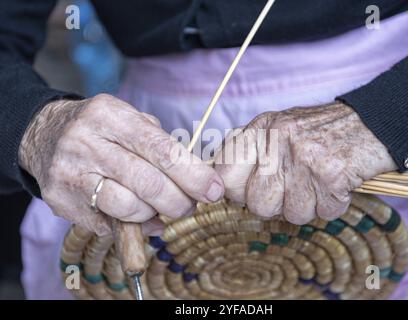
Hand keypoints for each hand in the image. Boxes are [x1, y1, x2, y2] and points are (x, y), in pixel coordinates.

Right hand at [19, 94, 223, 234]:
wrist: (44, 134)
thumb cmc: (102, 130)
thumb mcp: (130, 120)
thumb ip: (163, 146)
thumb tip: (196, 183)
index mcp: (110, 115)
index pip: (161, 149)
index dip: (193, 174)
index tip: (214, 190)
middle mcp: (86, 142)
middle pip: (147, 182)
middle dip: (179, 201)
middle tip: (190, 205)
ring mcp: (70, 173)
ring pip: (128, 207)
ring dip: (154, 214)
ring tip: (160, 208)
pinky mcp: (60, 200)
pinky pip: (108, 223)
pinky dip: (132, 226)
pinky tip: (138, 216)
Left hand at [214, 102, 396, 224]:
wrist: (371, 123)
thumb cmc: (319, 133)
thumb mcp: (278, 129)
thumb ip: (249, 152)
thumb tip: (220, 184)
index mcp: (260, 129)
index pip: (223, 173)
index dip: (233, 190)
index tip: (246, 192)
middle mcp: (277, 141)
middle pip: (256, 204)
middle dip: (275, 204)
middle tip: (293, 187)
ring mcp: (304, 157)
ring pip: (290, 214)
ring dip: (306, 206)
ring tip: (316, 183)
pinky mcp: (330, 175)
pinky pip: (322, 213)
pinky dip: (332, 205)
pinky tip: (336, 184)